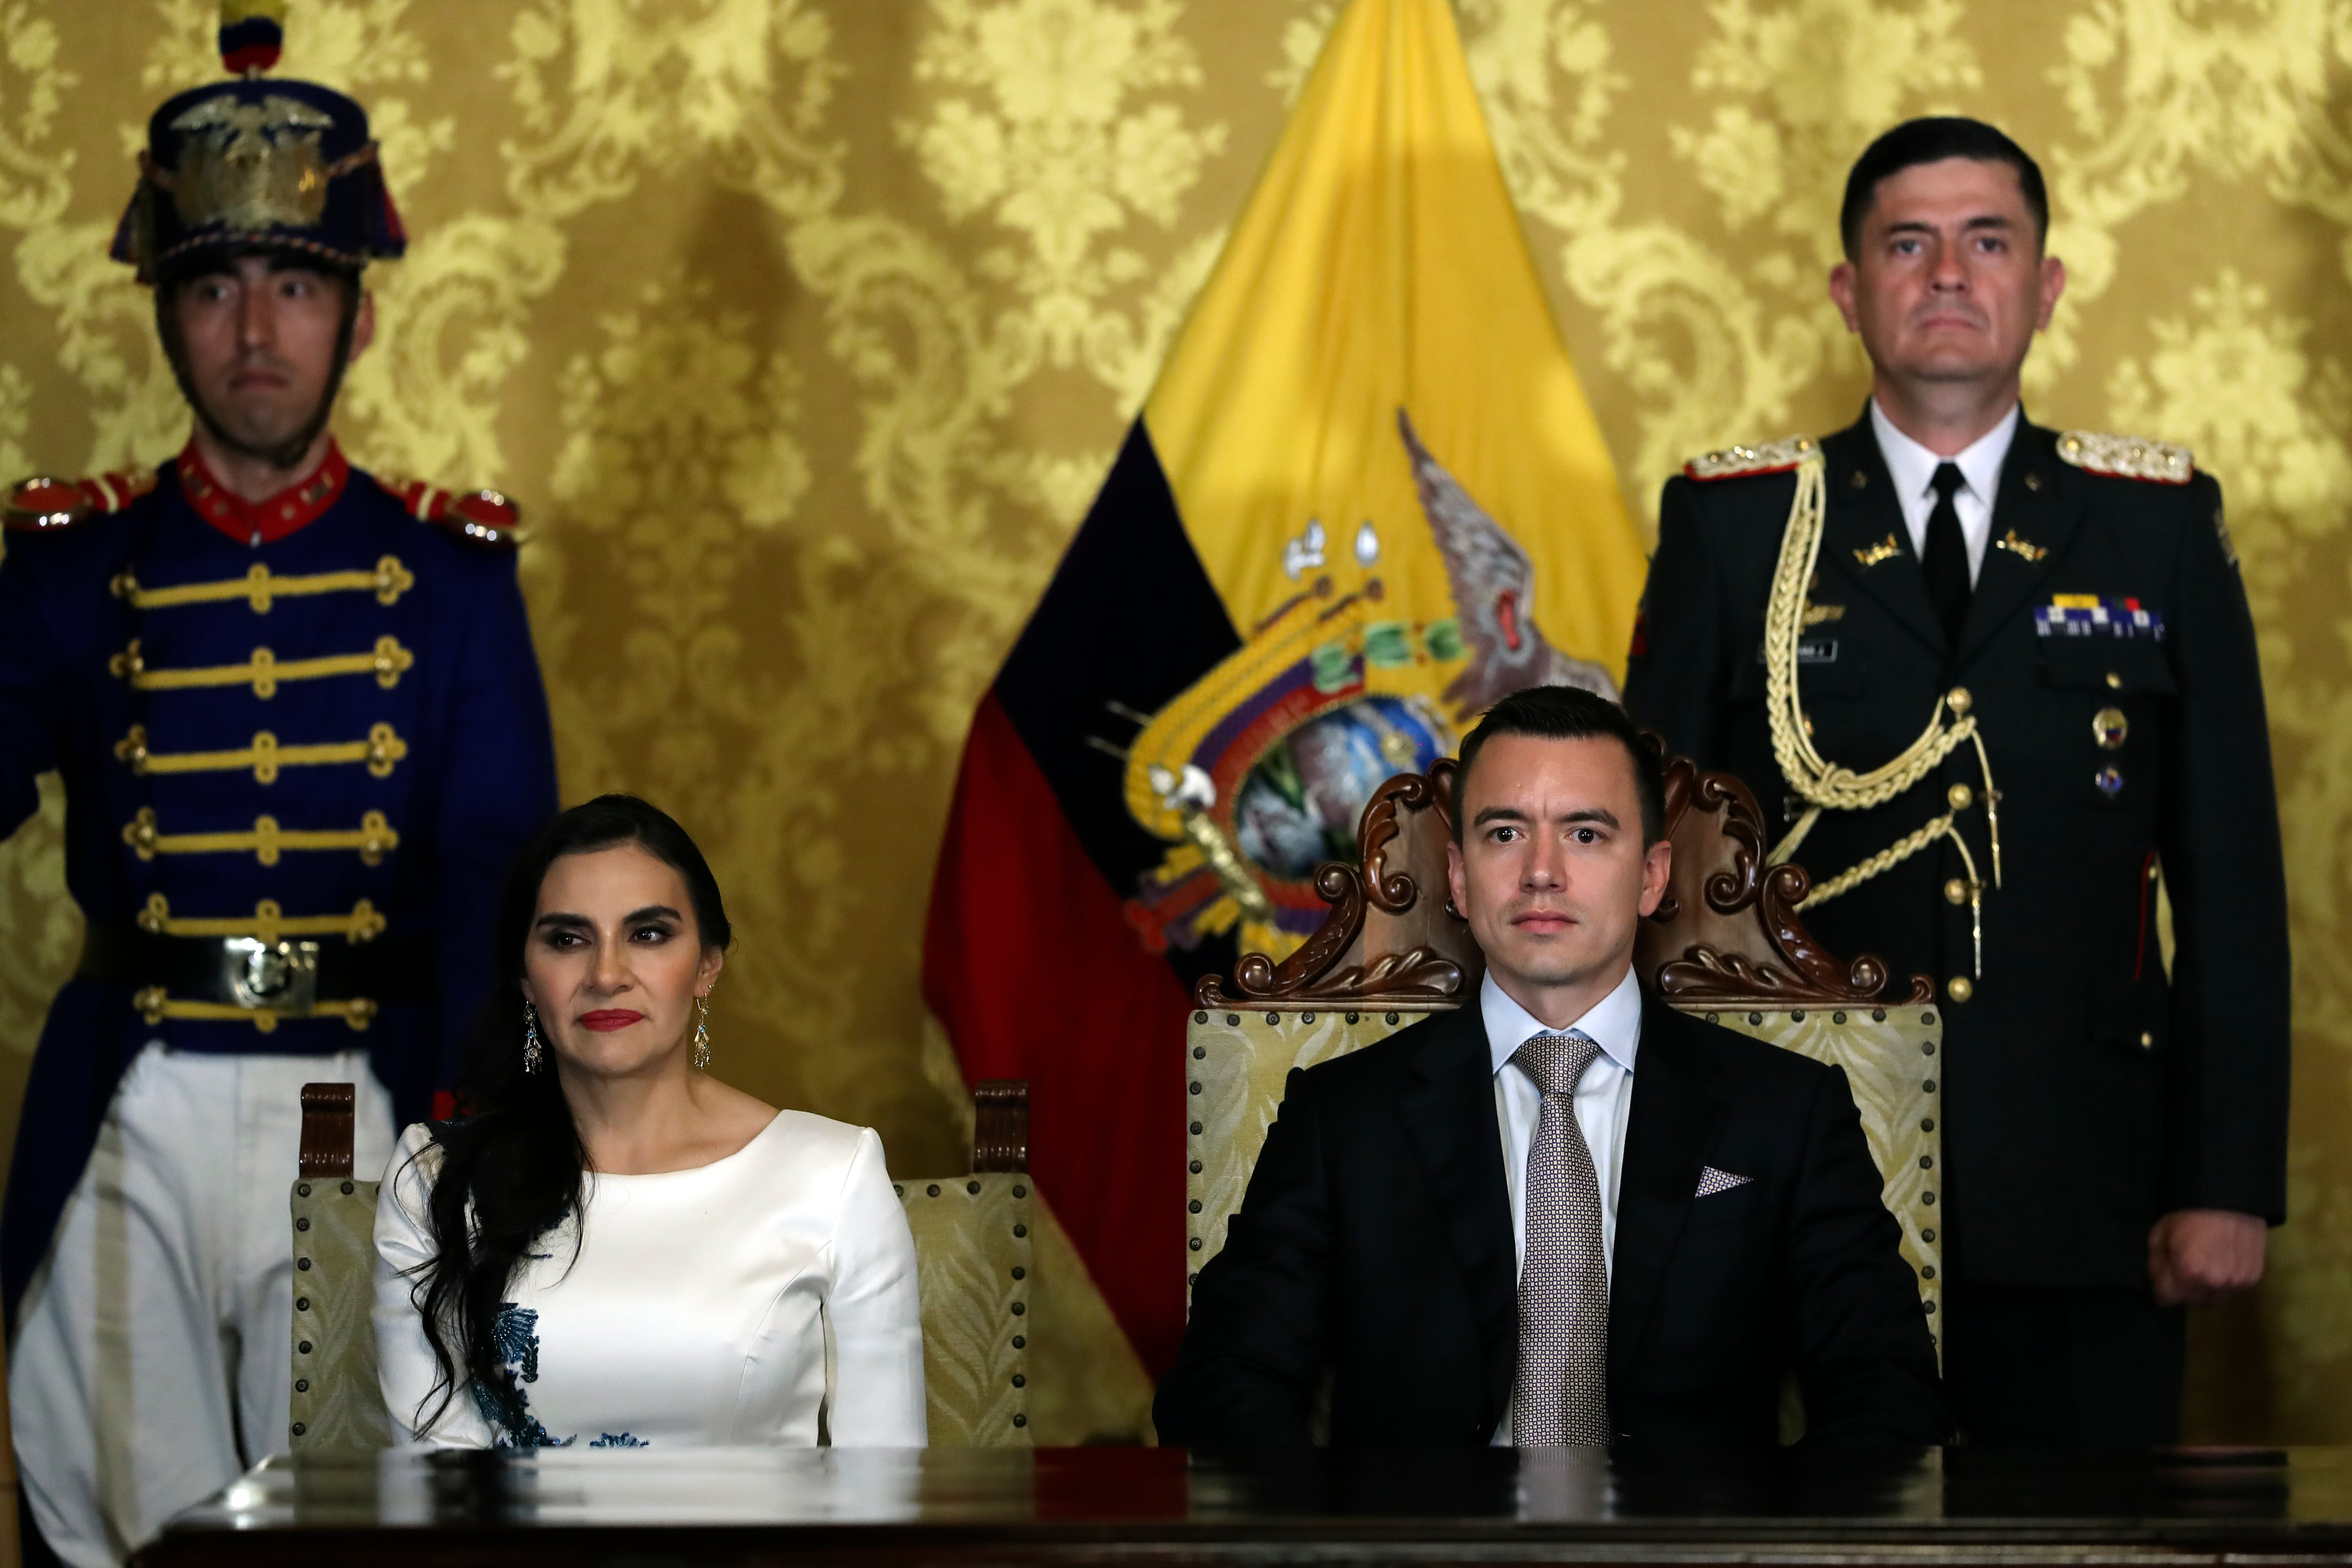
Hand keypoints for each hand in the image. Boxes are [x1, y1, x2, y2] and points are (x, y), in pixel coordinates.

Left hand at [2148, 1208, 2265, 1305]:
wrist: (2232, 1200)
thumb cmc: (2190, 1213)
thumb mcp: (2160, 1233)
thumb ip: (2156, 1262)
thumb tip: (2159, 1280)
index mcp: (2188, 1272)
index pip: (2166, 1298)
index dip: (2161, 1287)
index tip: (2164, 1276)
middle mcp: (2214, 1283)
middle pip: (2190, 1301)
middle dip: (2182, 1288)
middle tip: (2183, 1267)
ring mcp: (2236, 1283)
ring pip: (2211, 1299)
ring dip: (2203, 1289)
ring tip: (2203, 1266)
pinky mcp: (2253, 1279)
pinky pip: (2231, 1291)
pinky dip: (2223, 1283)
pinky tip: (2221, 1264)